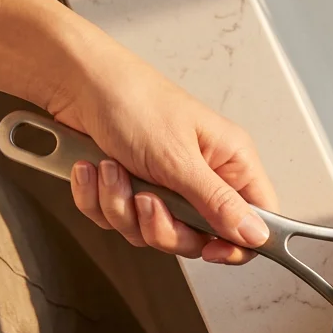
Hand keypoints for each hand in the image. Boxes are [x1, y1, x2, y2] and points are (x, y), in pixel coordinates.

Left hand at [48, 41, 275, 263]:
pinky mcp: (132, 191)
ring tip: (112, 170)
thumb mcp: (178, 158)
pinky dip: (99, 200)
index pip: (256, 219)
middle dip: (162, 226)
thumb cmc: (132, 101)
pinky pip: (120, 222)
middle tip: (146, 199)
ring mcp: (167, 188)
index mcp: (230, 162)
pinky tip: (95, 170)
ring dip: (122, 208)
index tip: (211, 249)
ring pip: (154, 233)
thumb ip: (217, 202)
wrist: (76, 82)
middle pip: (199, 238)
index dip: (237, 244)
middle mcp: (203, 178)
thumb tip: (256, 234)